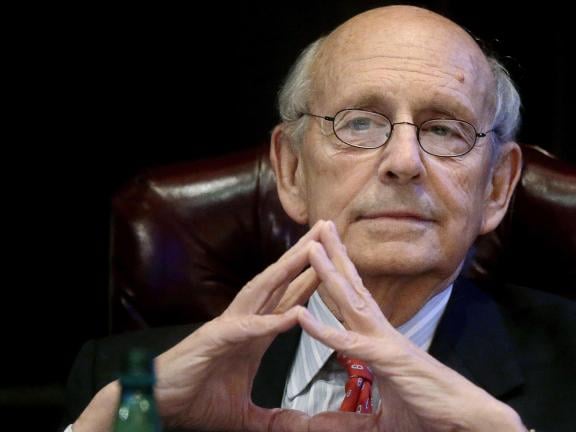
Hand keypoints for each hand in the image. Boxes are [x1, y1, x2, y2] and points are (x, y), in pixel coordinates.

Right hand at [75, 220, 334, 431]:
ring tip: (311, 249)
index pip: (289, 299)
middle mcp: (244, 323)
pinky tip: (291, 314)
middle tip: (329, 230)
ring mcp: (228, 328)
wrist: (157, 406)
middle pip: (280, 283)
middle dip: (304, 256)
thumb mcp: (247, 415)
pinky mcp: (213, 342)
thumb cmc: (196, 400)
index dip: (311, 278)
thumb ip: (275, 419)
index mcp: (255, 334)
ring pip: (263, 292)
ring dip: (288, 270)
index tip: (335, 260)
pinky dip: (268, 321)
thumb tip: (300, 427)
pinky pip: (245, 329)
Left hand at [295, 222, 528, 431]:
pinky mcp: (388, 360)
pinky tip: (303, 315)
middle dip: (335, 257)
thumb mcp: (378, 418)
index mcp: (380, 341)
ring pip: (352, 302)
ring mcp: (386, 343)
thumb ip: (346, 419)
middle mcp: (383, 334)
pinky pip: (350, 343)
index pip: (355, 302)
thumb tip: (317, 424)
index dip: (338, 277)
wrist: (464, 420)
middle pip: (353, 288)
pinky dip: (325, 330)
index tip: (324, 253)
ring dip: (330, 273)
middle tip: (317, 228)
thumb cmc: (428, 413)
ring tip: (311, 247)